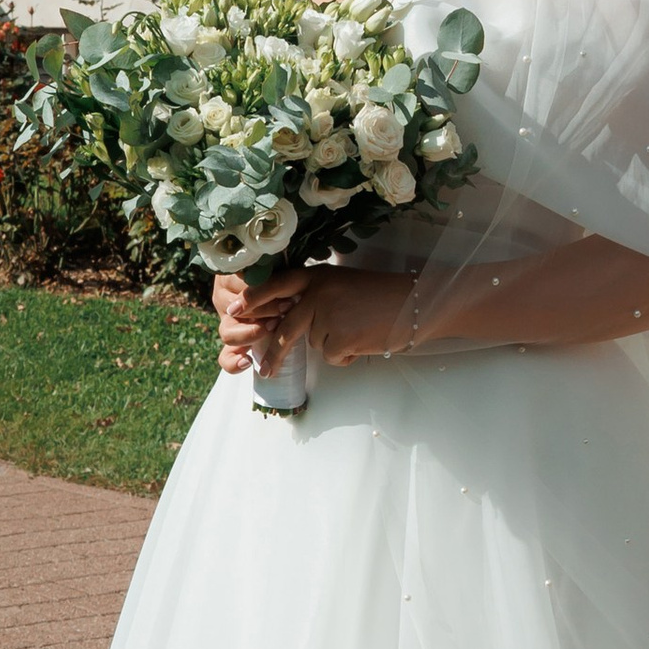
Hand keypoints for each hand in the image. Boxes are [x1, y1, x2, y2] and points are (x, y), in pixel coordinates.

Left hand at [211, 268, 415, 373]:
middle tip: (264, 370)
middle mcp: (317, 294)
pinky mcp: (339, 338)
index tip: (233, 311)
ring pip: (315, 344)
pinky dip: (346, 356)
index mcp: (316, 277)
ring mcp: (327, 316)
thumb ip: (316, 297)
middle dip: (274, 352)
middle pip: (285, 328)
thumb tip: (292, 320)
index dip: (253, 298)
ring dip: (334, 345)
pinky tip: (364, 339)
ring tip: (359, 329)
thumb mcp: (342, 285)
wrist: (414, 303)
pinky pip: (332, 356)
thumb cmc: (380, 295)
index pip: (276, 286)